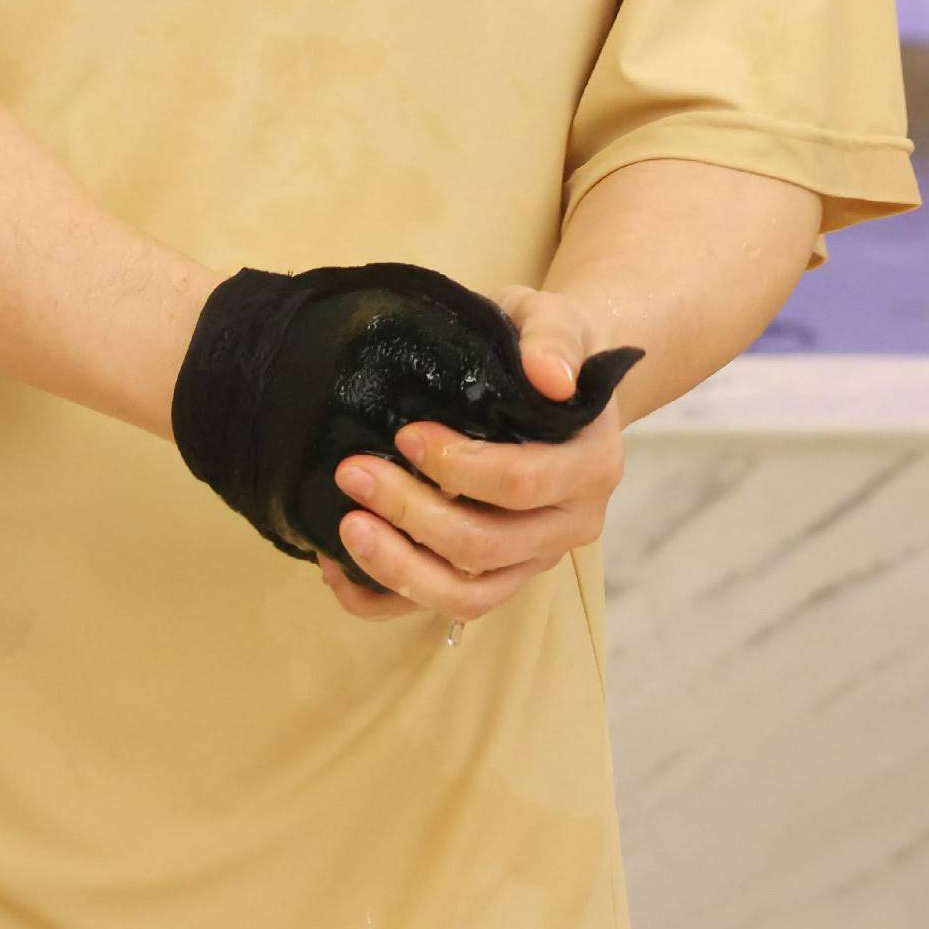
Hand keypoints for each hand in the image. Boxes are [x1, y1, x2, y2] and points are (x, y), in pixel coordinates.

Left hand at [318, 287, 626, 623]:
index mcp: (589, 466)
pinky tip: (339, 571)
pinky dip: (387, 600)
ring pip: (467, 594)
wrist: (553, 377)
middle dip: (412, 513)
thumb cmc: (545, 345)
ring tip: (346, 527)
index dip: (457, 467)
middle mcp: (569, 525)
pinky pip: (442, 608)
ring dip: (398, 568)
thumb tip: (551, 376)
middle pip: (486, 546)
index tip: (405, 435)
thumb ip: (553, 340)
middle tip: (353, 472)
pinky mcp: (498, 576)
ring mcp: (533, 558)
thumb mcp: (553, 321)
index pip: (522, 483)